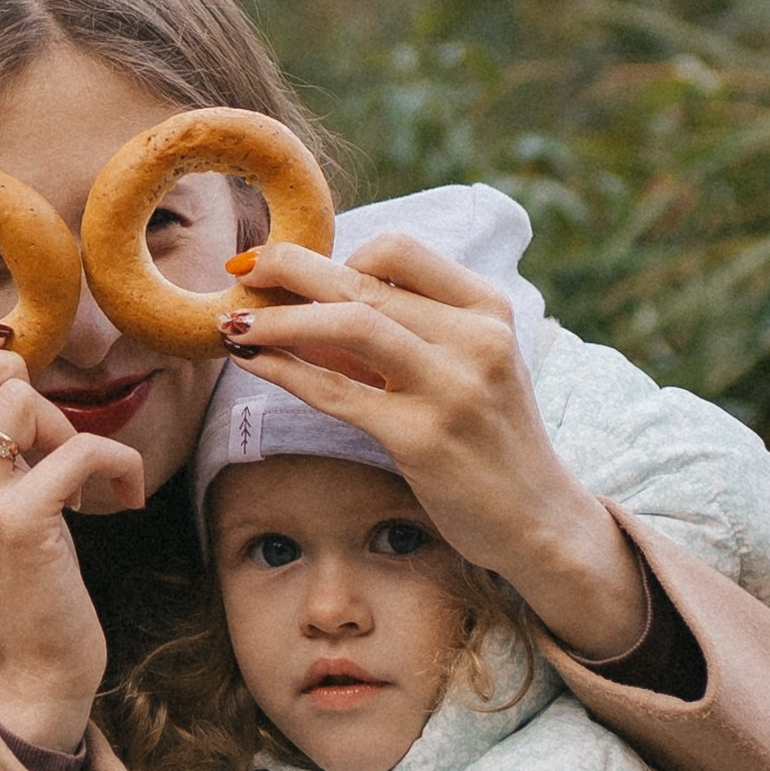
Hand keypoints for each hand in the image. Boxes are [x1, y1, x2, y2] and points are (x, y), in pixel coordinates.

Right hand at [0, 320, 146, 752]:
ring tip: (79, 467)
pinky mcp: (18, 526)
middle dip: (0, 362)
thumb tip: (6, 371)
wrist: (31, 676)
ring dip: (64, 421)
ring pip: (12, 395)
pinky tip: (124, 497)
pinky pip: (79, 448)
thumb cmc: (18, 587)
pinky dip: (119, 463)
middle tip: (34, 412)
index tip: (0, 356)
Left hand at [218, 231, 649, 664]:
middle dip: (289, 269)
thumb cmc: (486, 441)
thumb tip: (302, 305)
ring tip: (231, 322)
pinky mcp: (423, 439)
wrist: (538, 520)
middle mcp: (475, 339)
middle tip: (240, 269)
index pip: (399, 250)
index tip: (290, 266)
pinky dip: (284, 370)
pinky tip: (250, 361)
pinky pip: (336, 391)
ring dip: (279, 318)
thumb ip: (398, 334)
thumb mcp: (461, 370)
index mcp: (488, 309)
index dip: (334, 250)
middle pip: (363, 281)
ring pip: (349, 324)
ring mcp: (452, 388)